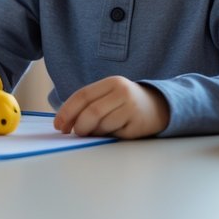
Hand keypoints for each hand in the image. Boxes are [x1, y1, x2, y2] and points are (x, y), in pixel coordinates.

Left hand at [54, 76, 168, 138]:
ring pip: (101, 125)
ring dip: (93, 132)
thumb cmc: (126, 103)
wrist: (159, 108)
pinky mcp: (136, 125)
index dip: (67, 111)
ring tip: (96, 131)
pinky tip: (111, 132)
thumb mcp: (109, 96)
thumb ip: (90, 104)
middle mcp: (122, 92)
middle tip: (74, 133)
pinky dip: (106, 136)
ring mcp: (131, 108)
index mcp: (111, 82)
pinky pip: (113, 134)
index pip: (83, 95)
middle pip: (91, 112)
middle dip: (78, 125)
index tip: (58, 125)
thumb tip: (64, 122)